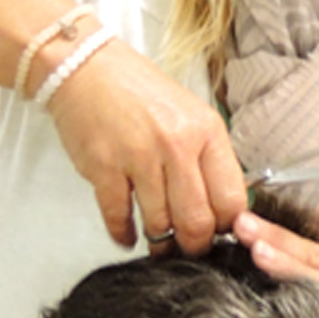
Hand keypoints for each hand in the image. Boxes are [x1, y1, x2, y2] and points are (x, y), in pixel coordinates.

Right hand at [46, 42, 248, 252]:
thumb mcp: (191, 115)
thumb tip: (224, 208)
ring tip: (160, 246)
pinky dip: (123, 234)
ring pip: (160, 225)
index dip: (227, 226)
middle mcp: (177, 145)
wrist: (86, 67)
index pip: (232, 199)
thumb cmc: (139, 93)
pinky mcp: (104, 167)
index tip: (219, 234)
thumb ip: (208, 158)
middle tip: (189, 250)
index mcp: (206, 132)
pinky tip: (127, 235)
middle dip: (195, 246)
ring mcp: (139, 157)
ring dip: (160, 244)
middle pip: (198, 221)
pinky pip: (119, 217)